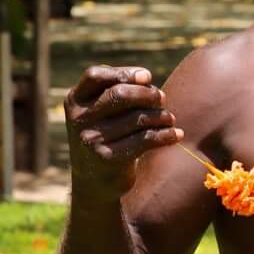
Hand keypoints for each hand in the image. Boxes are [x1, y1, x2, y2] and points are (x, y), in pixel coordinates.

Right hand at [65, 66, 181, 187]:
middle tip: (162, 99)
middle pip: (120, 94)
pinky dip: (167, 135)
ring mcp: (91, 139)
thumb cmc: (108, 135)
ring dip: (162, 116)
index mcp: (75, 101)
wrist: (96, 181)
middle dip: (148, 94)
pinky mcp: (108, 158)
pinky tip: (177, 135)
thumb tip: (146, 78)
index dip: (124, 72)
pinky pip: (146, 139)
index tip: (147, 76)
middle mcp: (79, 119)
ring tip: (170, 118)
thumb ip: (118, 92)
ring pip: (138, 118)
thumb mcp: (102, 112)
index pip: (95, 76)